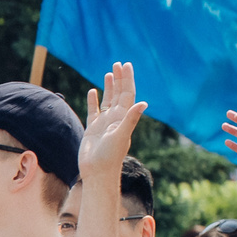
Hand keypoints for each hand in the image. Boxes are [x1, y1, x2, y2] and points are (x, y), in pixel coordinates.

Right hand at [80, 63, 146, 181]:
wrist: (97, 172)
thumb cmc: (109, 157)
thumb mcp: (121, 135)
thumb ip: (131, 118)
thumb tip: (144, 103)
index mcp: (123, 118)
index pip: (127, 94)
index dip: (127, 79)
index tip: (126, 65)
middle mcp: (115, 118)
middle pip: (119, 94)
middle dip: (119, 79)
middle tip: (118, 63)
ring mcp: (104, 123)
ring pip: (108, 100)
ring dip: (109, 87)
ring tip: (109, 73)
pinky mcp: (93, 129)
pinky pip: (94, 111)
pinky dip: (93, 100)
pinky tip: (92, 91)